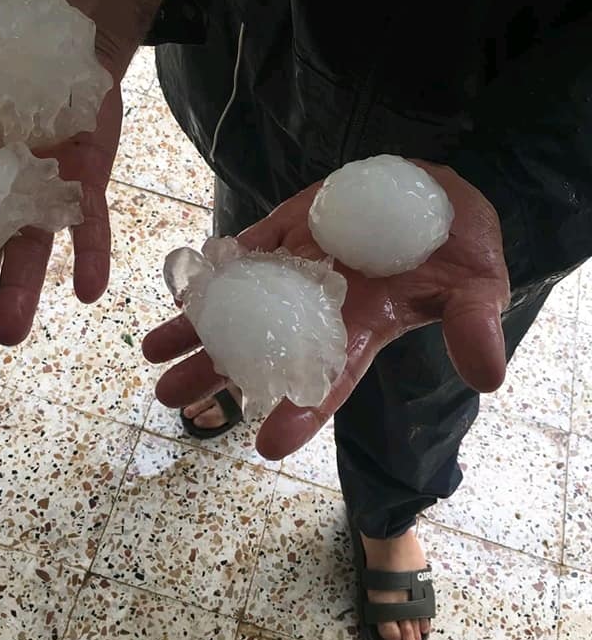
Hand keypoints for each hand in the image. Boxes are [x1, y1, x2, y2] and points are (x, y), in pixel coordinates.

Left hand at [142, 162, 511, 458]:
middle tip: (169, 398)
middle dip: (217, 374)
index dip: (301, 411)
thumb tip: (489, 377)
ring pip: (241, 305)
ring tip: (150, 351)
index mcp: (364, 330)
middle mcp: (321, 308)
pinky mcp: (287, 233)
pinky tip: (180, 292)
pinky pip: (245, 255)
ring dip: (198, 329)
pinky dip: (214, 271)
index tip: (267, 444)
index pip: (330, 380)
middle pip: (262, 350)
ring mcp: (299, 270)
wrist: (437, 195)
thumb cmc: (462, 247)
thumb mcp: (478, 284)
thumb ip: (474, 325)